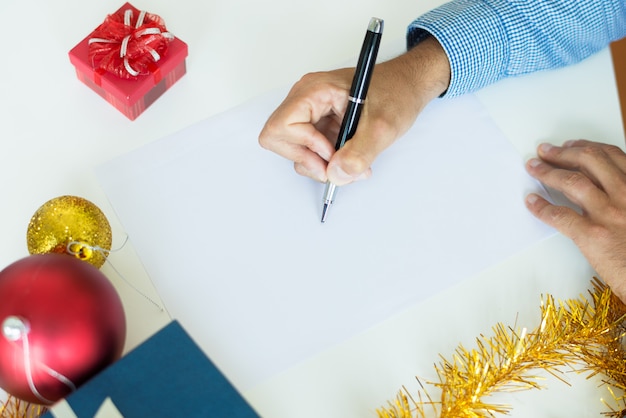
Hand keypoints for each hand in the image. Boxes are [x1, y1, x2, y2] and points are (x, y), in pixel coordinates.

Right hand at [258, 36, 449, 184]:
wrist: (409, 86)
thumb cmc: (398, 92)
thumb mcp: (383, 126)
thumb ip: (359, 154)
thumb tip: (336, 175)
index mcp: (314, 90)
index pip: (281, 126)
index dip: (304, 146)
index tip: (331, 153)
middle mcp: (305, 99)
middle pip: (279, 140)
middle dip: (307, 160)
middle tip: (335, 165)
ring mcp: (309, 111)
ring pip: (293, 149)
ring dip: (319, 164)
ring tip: (348, 161)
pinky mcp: (317, 123)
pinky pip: (308, 150)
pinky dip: (325, 161)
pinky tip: (347, 157)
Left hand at [525, 140, 625, 301]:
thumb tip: (604, 187)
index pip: (613, 156)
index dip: (587, 147)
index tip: (571, 145)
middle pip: (590, 161)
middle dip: (563, 153)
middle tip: (545, 151)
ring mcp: (610, 214)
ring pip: (573, 182)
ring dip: (548, 171)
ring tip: (533, 167)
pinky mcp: (594, 235)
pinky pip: (561, 215)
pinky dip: (542, 206)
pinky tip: (532, 202)